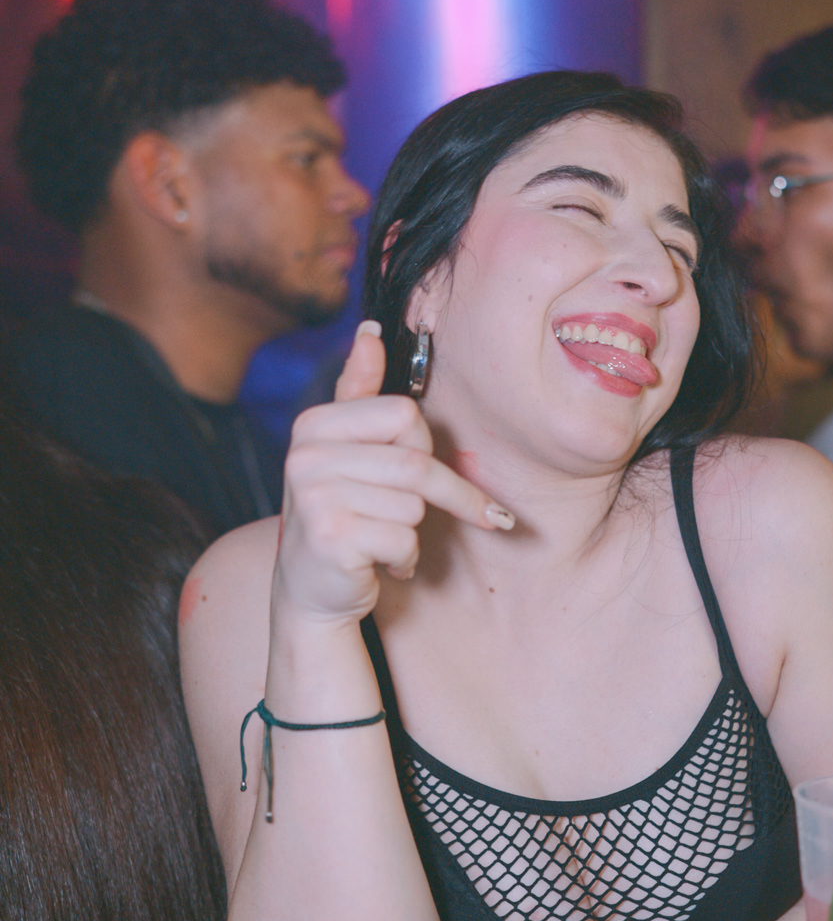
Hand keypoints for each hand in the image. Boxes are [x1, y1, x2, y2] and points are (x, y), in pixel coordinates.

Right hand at [274, 322, 513, 626]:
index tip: (419, 473)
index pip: (406, 416)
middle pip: (416, 463)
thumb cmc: (340, 514)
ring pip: (414, 506)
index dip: (424, 448)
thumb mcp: (344, 448)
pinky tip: (379, 563)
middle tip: (422, 514)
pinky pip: (404, 540)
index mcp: (314, 425)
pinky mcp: (331, 539)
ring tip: (382, 540)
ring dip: (413, 532)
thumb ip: (357, 390)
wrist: (311, 590)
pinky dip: (404, 560)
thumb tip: (371, 330)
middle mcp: (305, 456)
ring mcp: (314, 497)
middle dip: (439, 497)